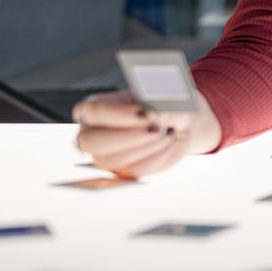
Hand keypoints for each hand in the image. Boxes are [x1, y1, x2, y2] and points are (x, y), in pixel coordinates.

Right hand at [71, 89, 220, 178]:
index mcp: (96, 108)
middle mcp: (94, 134)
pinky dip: (158, 156)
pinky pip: (135, 171)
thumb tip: (157, 115)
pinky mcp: (122, 172)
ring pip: (115, 160)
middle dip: (129, 136)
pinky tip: (168, 143)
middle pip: (93, 141)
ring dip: (148, 146)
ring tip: (168, 132)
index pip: (92, 111)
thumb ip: (156, 105)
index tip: (146, 113)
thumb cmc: (164, 106)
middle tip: (157, 128)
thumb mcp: (162, 98)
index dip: (118, 114)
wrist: (178, 123)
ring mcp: (105, 156)